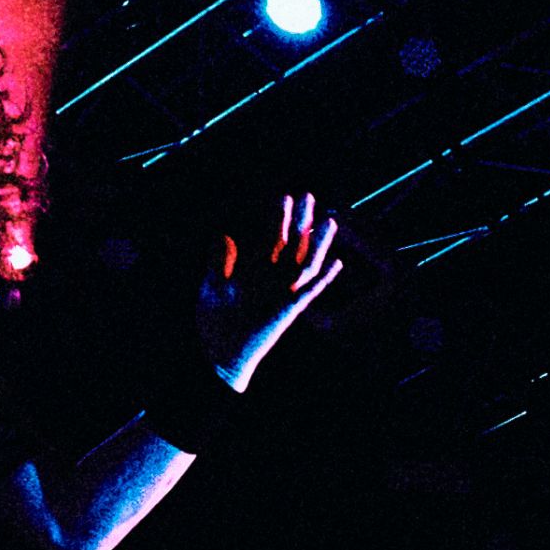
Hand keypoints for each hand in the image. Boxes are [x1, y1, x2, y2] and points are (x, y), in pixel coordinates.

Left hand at [197, 190, 343, 391]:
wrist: (219, 352)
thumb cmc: (214, 319)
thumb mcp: (213, 286)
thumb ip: (218, 262)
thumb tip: (223, 236)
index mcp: (256, 268)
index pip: (272, 237)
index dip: (279, 217)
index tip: (283, 197)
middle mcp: (274, 278)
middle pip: (293, 243)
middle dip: (301, 221)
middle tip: (308, 197)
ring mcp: (283, 293)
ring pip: (306, 263)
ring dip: (318, 244)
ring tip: (329, 222)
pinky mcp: (289, 310)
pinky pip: (310, 293)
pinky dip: (324, 280)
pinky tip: (336, 264)